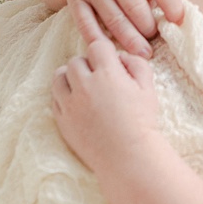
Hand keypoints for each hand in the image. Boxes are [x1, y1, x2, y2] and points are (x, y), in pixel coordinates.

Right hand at [37, 0, 183, 56]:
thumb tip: (170, 16)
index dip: (171, 5)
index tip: (178, 21)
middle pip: (134, 7)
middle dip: (148, 27)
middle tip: (155, 38)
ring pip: (113, 19)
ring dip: (130, 39)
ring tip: (144, 53)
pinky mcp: (76, 0)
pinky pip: (86, 25)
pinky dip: (98, 40)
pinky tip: (111, 51)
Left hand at [52, 26, 165, 175]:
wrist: (128, 157)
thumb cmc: (142, 122)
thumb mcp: (148, 89)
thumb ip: (136, 64)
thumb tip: (120, 56)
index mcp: (108, 74)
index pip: (96, 47)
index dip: (104, 52)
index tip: (109, 63)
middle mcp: (85, 85)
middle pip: (75, 61)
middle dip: (87, 65)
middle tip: (97, 78)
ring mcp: (71, 104)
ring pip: (59, 77)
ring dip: (69, 77)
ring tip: (81, 87)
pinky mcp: (62, 120)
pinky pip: (54, 99)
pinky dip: (63, 97)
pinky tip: (77, 103)